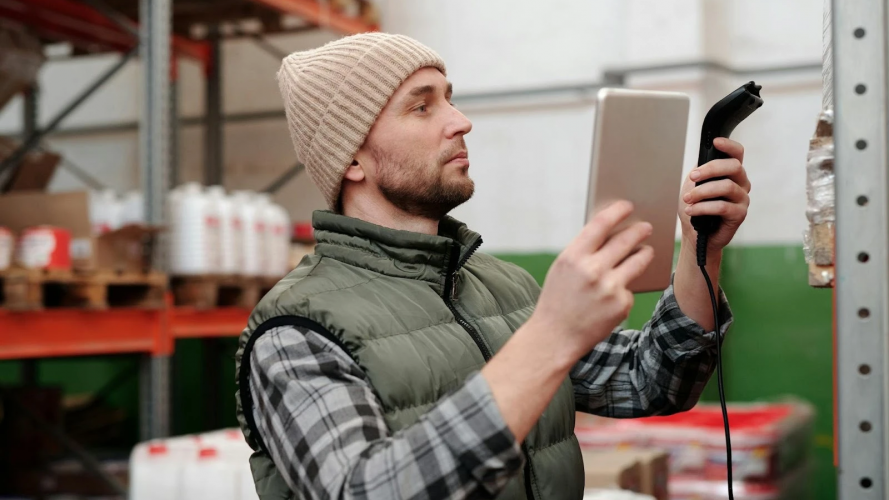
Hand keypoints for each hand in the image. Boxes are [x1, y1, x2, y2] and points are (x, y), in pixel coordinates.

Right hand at [529, 201, 654, 359]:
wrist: (554, 337)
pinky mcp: (621, 305)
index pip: (600, 224)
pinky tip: (615, 294)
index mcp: (573, 257)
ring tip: (647, 250)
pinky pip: (630, 288)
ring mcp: (609, 288)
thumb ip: (584, 251)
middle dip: (639, 230)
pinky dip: (625, 288)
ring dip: (645, 253)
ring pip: (638, 261)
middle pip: (625, 240)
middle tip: (646, 226)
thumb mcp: (563, 269)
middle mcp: (592, 270)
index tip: (627, 205)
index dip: (617, 211)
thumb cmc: (558, 299)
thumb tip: (612, 232)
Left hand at [679, 138, 750, 250]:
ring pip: (726, 187)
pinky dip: (703, 207)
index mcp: (731, 173)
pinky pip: (723, 206)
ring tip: (687, 199)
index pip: (737, 153)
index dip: (729, 145)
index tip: (715, 142)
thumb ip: (700, 171)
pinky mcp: (740, 214)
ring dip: (702, 192)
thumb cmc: (696, 207)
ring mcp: (742, 198)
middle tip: (692, 177)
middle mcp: (741, 183)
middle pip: (733, 166)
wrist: (695, 234)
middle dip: (710, 170)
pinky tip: (691, 210)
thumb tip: (701, 164)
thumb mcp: (694, 185)